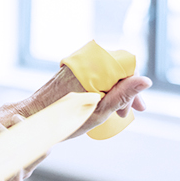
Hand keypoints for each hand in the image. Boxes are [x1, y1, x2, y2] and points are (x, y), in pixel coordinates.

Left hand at [32, 66, 151, 138]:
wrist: (34, 116)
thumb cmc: (64, 119)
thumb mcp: (99, 111)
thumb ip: (123, 94)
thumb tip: (146, 81)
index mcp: (94, 68)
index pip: (127, 66)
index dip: (134, 88)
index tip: (137, 108)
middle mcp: (85, 61)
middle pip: (118, 69)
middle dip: (126, 91)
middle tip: (127, 113)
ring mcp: (77, 64)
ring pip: (107, 72)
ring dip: (115, 90)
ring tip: (117, 111)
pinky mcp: (71, 69)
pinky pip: (95, 73)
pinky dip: (103, 87)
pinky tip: (103, 102)